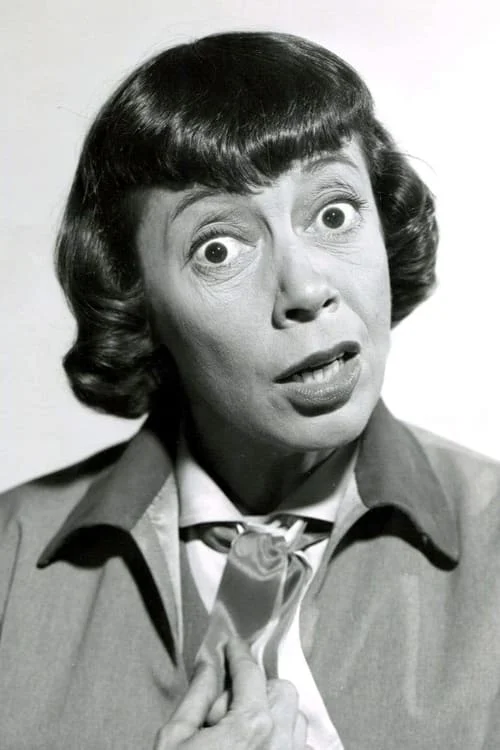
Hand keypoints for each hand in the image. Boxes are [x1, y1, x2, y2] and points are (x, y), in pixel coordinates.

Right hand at [154, 636, 307, 748]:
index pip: (250, 673)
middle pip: (282, 691)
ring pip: (296, 720)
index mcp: (251, 727)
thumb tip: (209, 664)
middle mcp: (280, 745)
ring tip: (236, 736)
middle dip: (257, 689)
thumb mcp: (175, 738)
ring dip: (272, 715)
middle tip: (223, 710)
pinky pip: (298, 748)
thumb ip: (197, 695)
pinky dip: (280, 741)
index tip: (230, 645)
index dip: (238, 654)